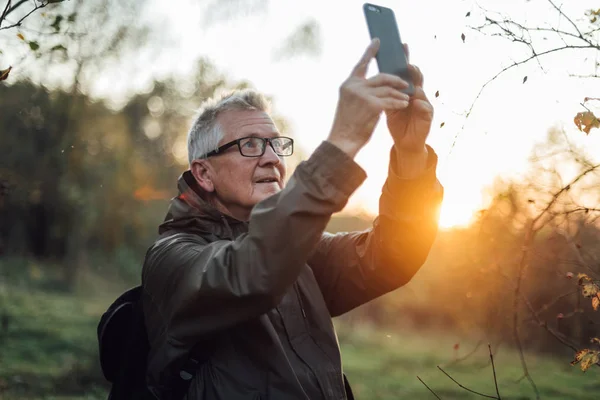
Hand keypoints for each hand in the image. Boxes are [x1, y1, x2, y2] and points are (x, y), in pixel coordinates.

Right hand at [327, 39, 410, 157]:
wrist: (342, 141)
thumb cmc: (347, 125)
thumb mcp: (349, 104)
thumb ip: (360, 91)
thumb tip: (377, 85)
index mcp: (348, 84)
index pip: (361, 64)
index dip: (370, 51)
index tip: (378, 41)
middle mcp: (354, 86)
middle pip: (382, 77)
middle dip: (396, 80)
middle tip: (405, 83)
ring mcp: (363, 95)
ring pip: (389, 90)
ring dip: (399, 95)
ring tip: (407, 98)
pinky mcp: (372, 105)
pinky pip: (391, 101)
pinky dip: (399, 103)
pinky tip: (403, 105)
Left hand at [385, 44, 433, 153]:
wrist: (405, 142)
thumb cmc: (397, 123)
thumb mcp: (388, 105)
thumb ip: (384, 92)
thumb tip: (372, 76)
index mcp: (406, 90)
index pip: (405, 72)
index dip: (404, 59)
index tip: (401, 46)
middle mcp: (417, 94)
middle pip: (416, 77)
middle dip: (412, 69)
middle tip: (407, 63)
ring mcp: (423, 104)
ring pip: (422, 90)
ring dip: (417, 84)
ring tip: (413, 79)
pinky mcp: (427, 116)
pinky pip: (426, 108)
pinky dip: (421, 104)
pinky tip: (417, 102)